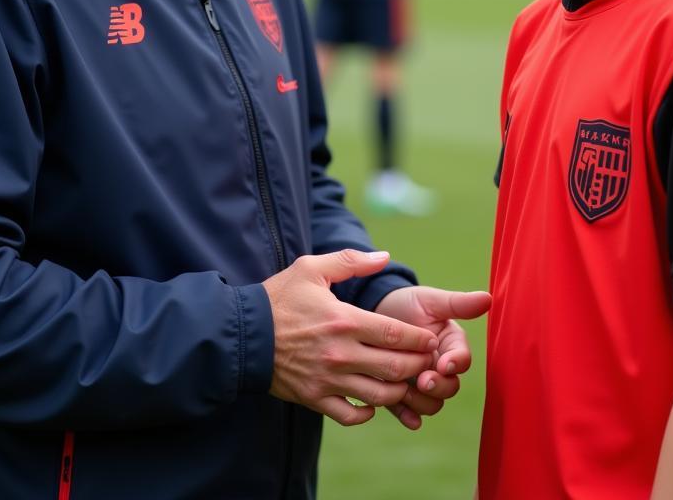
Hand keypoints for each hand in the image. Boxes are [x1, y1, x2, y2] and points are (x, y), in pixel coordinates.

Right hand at [263, 250, 437, 425]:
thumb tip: (385, 257)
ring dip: (400, 390)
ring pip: (378, 395)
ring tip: (407, 380)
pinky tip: (373, 401)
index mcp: (344, 320)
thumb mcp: (312, 269)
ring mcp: (328, 380)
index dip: (420, 339)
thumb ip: (351, 261)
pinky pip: (350, 415)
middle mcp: (340, 354)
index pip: (396, 334)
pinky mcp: (314, 398)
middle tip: (428, 361)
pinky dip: (368, 412)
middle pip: (395, 367)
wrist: (241, 335)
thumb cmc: (279, 298)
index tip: (431, 339)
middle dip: (419, 365)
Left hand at [374, 285, 490, 429]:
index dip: (456, 364)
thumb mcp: (431, 300)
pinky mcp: (401, 394)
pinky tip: (403, 414)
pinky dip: (407, 415)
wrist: (377, 310)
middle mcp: (440, 368)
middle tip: (423, 380)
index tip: (444, 363)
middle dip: (438, 386)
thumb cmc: (408, 303)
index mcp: (451, 345)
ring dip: (421, 401)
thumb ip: (458, 304)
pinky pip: (408, 413)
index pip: (462, 360)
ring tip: (404, 389)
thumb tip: (488, 298)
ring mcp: (421, 383)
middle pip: (450, 388)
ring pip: (431, 404)